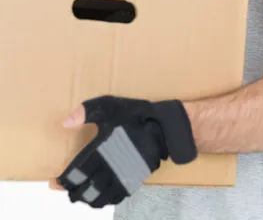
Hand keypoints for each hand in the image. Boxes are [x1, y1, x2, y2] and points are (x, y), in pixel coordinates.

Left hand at [51, 95, 196, 207]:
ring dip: (87, 199)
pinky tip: (100, 196)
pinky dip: (104, 201)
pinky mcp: (133, 182)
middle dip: (73, 192)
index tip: (54, 181)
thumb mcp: (109, 106)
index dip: (63, 181)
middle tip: (66, 190)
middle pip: (84, 191)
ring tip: (80, 195)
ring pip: (98, 199)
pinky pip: (115, 199)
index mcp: (100, 152)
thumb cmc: (134, 115)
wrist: (162, 127)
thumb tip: (65, 123)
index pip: (75, 174)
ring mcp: (122, 178)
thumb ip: (86, 112)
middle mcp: (109, 170)